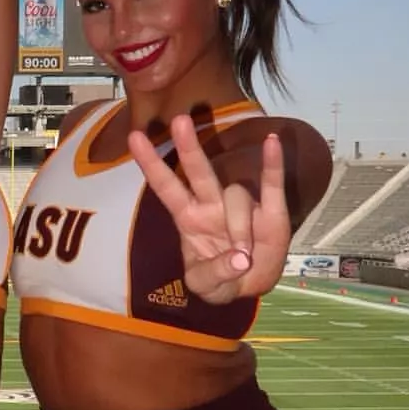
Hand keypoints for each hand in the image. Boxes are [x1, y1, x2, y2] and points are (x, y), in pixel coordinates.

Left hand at [128, 116, 288, 303]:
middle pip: (197, 170)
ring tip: (245, 255)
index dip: (150, 163)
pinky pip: (271, 184)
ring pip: (236, 195)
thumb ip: (215, 274)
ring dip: (240, 226)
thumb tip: (240, 260)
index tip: (135, 136)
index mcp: (188, 218)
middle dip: (188, 147)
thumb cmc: (219, 280)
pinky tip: (272, 141)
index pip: (165, 186)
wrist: (250, 288)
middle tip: (179, 121)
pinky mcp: (271, 211)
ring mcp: (241, 205)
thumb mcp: (205, 287)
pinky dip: (273, 164)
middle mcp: (211, 204)